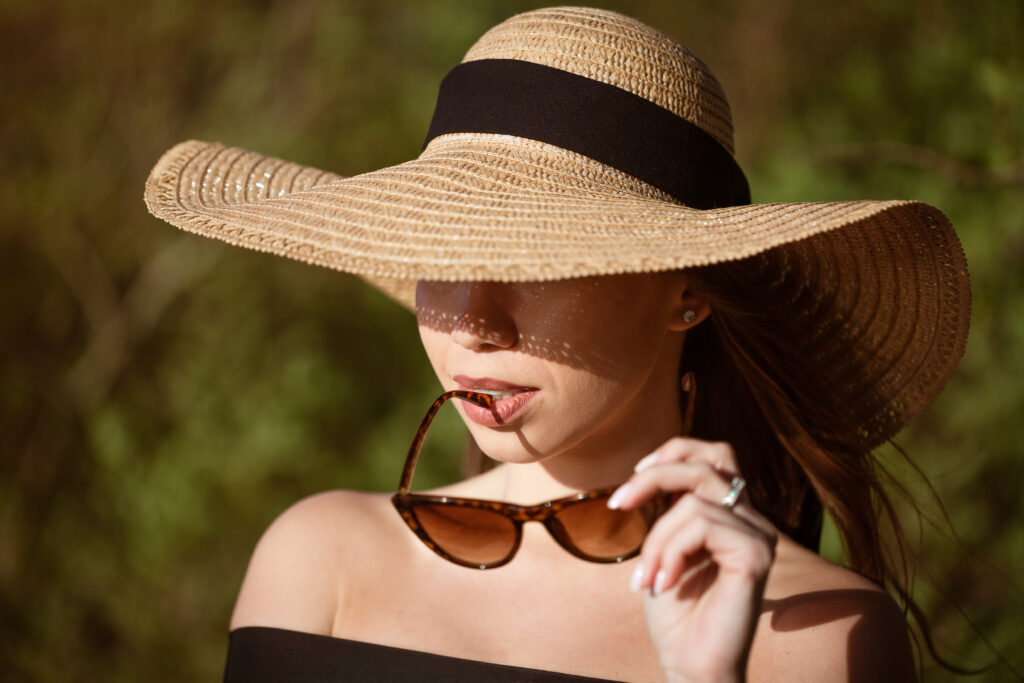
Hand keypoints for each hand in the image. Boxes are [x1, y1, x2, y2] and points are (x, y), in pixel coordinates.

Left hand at [607, 438, 777, 682]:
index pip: (716, 454)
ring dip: (657, 539)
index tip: (634, 475)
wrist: (691, 666)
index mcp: (735, 515)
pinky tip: (665, 584)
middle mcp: (754, 521)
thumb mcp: (665, 546)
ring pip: (694, 501)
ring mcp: (760, 536)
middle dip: (654, 478)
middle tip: (617, 505)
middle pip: (709, 462)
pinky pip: (701, 524)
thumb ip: (671, 508)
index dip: (675, 451)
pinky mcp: (756, 554)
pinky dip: (670, 551)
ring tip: (649, 578)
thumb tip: (653, 470)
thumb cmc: (676, 615)